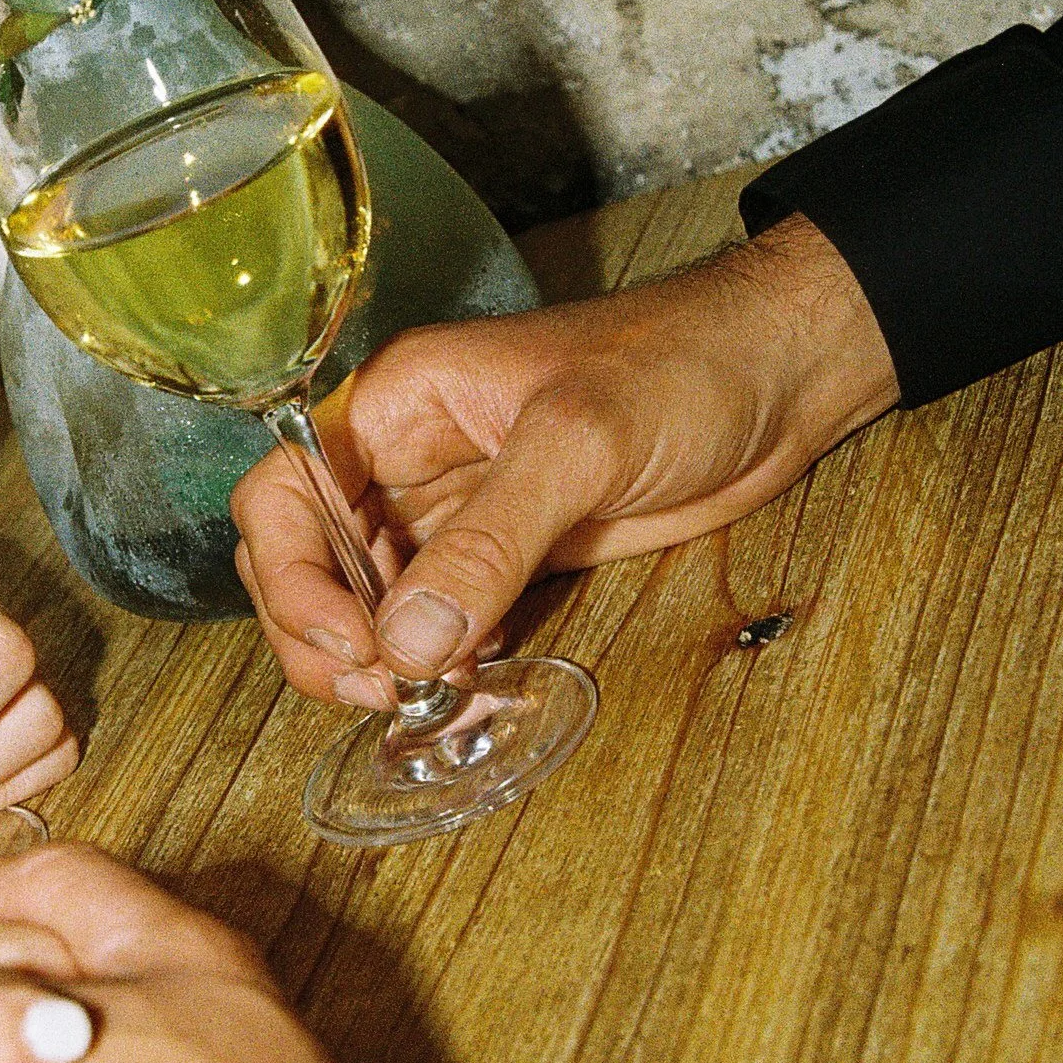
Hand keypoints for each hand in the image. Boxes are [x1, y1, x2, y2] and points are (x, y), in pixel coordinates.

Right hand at [230, 214, 897, 702]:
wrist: (778, 376)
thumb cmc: (682, 365)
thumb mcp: (580, 443)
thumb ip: (490, 540)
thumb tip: (407, 642)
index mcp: (398, 404)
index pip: (283, 493)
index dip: (290, 576)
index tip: (351, 642)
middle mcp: (410, 459)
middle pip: (307, 560)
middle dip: (326, 636)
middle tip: (387, 693)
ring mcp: (457, 511)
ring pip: (370, 601)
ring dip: (382, 661)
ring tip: (433, 697)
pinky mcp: (509, 553)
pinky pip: (440, 618)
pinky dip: (439, 660)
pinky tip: (475, 681)